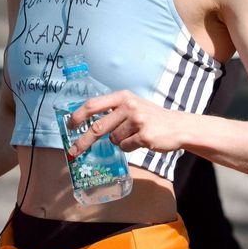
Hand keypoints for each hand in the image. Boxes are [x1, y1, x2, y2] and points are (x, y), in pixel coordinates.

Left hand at [67, 90, 184, 156]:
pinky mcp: (144, 135)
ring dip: (119, 141)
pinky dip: (129, 147)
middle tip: (73, 152)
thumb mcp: (132, 104)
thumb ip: (112, 109)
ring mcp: (137, 120)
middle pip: (97, 127)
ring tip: (133, 135)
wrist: (177, 126)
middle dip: (83, 141)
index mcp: (122, 96)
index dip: (78, 116)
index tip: (69, 126)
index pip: (93, 104)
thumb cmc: (150, 116)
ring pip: (114, 140)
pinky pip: (125, 147)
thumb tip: (86, 122)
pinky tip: (140, 141)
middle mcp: (129, 105)